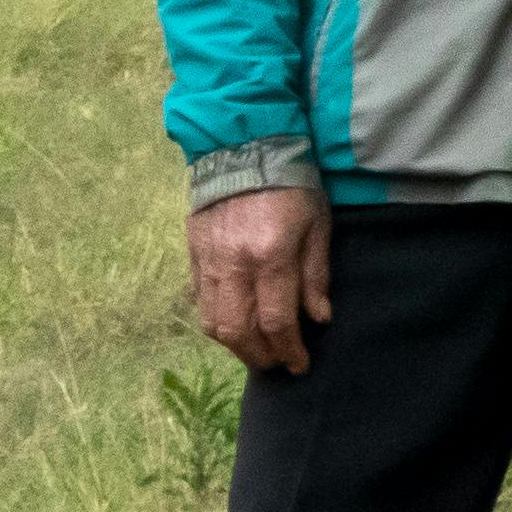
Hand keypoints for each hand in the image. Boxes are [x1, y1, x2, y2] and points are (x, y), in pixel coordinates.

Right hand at [190, 185, 336, 374]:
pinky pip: (199, 302)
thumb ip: (316, 275)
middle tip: (278, 364)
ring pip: (213, 322)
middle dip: (260, 356)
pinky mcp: (192, 254)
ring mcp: (208, 260)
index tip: (300, 365)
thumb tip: (319, 318)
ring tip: (256, 350)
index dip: (289, 350)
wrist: (243, 146)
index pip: (276, 321)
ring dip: (235, 345)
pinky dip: (216, 322)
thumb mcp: (318, 225)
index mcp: (270, 256)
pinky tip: (234, 325)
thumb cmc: (291, 185)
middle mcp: (234, 264)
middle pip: (239, 331)